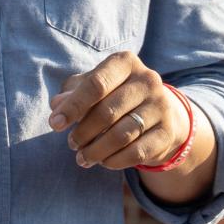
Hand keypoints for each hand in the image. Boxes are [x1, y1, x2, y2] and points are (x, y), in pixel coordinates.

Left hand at [48, 51, 189, 170]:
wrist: (162, 113)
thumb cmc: (117, 95)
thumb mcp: (95, 87)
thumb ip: (74, 93)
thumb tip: (57, 105)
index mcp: (125, 62)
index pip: (96, 84)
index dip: (73, 106)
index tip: (55, 124)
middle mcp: (147, 80)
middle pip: (107, 112)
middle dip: (83, 132)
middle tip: (71, 144)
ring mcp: (161, 106)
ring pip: (121, 135)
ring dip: (96, 150)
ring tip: (82, 157)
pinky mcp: (168, 132)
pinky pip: (136, 152)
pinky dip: (115, 160)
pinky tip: (103, 161)